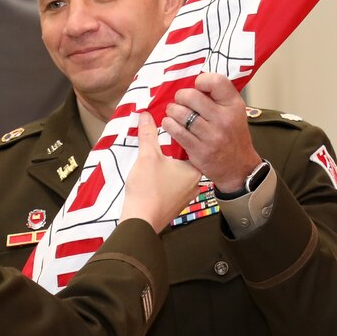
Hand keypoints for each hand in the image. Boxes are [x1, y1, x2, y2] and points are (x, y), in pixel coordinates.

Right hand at [121, 111, 200, 231]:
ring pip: (178, 174)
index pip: (192, 145)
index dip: (180, 135)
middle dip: (171, 152)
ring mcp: (186, 197)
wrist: (140, 220)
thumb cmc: (148, 189)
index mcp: (195, 171)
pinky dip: (164, 180)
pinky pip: (172, 186)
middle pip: (184, 160)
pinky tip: (152, 177)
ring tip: (154, 159)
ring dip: (167, 167)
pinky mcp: (175, 205)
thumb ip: (148, 134)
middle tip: (159, 142)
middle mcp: (196, 184)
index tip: (169, 128)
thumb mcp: (147, 156)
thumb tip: (146, 115)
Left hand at [162, 73, 261, 190]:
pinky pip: (176, 131)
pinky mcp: (199, 150)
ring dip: (172, 110)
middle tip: (180, 100)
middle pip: (191, 96)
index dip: (202, 80)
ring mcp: (211, 135)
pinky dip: (169, 125)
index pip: (216, 81)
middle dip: (180, 96)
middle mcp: (223, 119)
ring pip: (180, 113)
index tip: (197, 86)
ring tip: (173, 112)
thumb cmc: (233, 136)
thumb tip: (194, 84)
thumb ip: (218, 98)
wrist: (239, 167)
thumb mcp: (235, 112)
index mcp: (233, 105)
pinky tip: (170, 123)